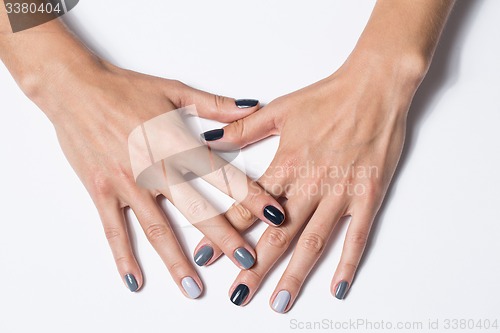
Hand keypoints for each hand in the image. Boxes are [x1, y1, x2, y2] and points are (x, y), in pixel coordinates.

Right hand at [27, 58, 284, 294]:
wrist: (75, 88)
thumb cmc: (125, 88)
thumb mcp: (175, 91)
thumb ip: (216, 105)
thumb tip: (252, 106)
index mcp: (177, 143)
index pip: (223, 175)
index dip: (252, 196)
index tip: (275, 216)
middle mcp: (155, 168)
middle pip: (196, 209)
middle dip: (225, 238)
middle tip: (247, 262)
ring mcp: (127, 183)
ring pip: (157, 228)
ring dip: (177, 260)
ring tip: (194, 287)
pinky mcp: (102, 191)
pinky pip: (114, 230)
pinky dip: (124, 257)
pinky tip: (135, 280)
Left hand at [196, 51, 425, 306]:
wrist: (374, 86)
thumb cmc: (328, 97)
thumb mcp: (280, 109)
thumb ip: (244, 129)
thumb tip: (210, 138)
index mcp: (286, 164)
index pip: (248, 207)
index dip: (224, 233)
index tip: (206, 256)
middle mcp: (311, 184)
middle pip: (277, 235)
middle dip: (254, 268)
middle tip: (238, 296)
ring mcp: (341, 193)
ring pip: (313, 242)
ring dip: (294, 275)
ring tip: (279, 302)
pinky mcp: (368, 195)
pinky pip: (357, 236)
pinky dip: (347, 263)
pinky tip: (338, 286)